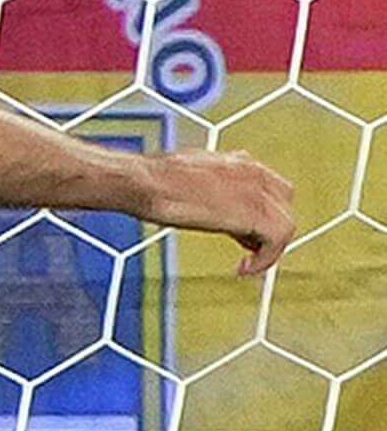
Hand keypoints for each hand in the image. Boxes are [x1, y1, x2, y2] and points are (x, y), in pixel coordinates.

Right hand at [139, 149, 292, 274]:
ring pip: (285, 224)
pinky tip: (246, 268)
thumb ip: (212, 190)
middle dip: (269, 227)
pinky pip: (277, 241)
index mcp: (239, 162)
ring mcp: (256, 193)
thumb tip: (213, 208)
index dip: (263, 211)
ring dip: (269, 247)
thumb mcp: (191, 178)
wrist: (145, 183)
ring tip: (249, 262)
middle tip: (250, 247)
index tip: (246, 230)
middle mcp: (254, 173)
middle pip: (284, 204)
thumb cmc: (154, 180)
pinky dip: (266, 259)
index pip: (271, 187)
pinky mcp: (254, 215)